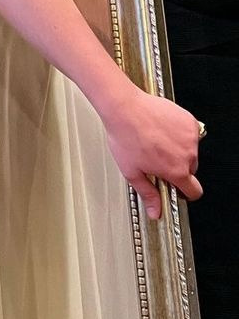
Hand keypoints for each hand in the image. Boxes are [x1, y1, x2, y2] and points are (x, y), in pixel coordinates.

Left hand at [105, 87, 201, 219]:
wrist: (124, 107)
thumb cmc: (125, 135)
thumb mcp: (132, 172)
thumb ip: (147, 194)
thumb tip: (155, 211)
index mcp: (176, 170)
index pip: (194, 191)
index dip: (185, 193)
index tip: (177, 189)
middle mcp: (188, 154)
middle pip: (190, 170)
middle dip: (177, 168)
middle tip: (157, 159)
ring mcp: (190, 137)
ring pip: (189, 151)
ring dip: (178, 149)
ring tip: (156, 141)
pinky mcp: (189, 121)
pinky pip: (189, 133)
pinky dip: (179, 133)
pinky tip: (162, 130)